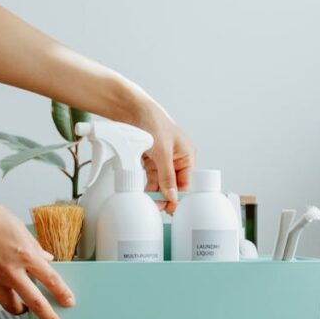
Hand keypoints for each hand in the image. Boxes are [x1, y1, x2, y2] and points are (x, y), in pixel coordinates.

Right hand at [0, 195, 73, 318]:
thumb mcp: (19, 228)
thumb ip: (33, 246)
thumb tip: (44, 257)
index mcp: (25, 255)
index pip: (51, 280)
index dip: (62, 293)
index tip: (68, 301)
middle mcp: (11, 270)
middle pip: (35, 302)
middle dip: (48, 316)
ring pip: (12, 306)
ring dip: (21, 310)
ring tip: (25, 309)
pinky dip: (2, 299)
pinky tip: (4, 295)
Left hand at [137, 98, 195, 213]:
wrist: (132, 109)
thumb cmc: (153, 122)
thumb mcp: (162, 152)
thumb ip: (167, 176)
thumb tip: (172, 196)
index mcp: (187, 155)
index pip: (186, 182)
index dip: (179, 196)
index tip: (172, 209)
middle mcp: (177, 158)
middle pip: (174, 184)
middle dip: (166, 196)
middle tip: (158, 209)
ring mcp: (163, 159)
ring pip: (161, 182)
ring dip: (156, 193)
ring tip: (150, 204)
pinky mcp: (151, 159)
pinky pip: (151, 177)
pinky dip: (148, 185)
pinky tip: (144, 193)